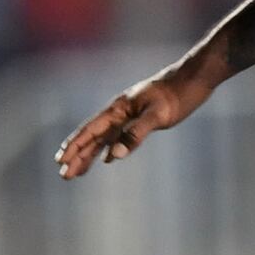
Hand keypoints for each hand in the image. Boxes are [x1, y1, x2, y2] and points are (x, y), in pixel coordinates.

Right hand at [56, 70, 206, 178]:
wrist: (194, 78)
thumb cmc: (177, 94)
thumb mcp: (158, 115)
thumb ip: (135, 134)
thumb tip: (114, 156)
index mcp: (119, 109)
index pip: (91, 130)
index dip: (75, 146)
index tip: (60, 161)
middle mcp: (120, 112)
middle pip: (93, 137)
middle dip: (78, 156)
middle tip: (64, 176)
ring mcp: (130, 116)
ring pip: (104, 139)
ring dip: (90, 155)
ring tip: (77, 172)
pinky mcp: (141, 119)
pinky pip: (119, 138)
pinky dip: (110, 150)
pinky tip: (106, 159)